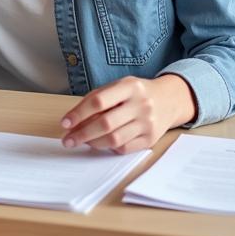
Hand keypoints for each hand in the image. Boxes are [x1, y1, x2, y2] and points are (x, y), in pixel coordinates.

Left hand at [59, 74, 196, 152]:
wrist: (169, 100)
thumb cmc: (136, 93)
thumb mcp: (118, 87)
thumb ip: (97, 99)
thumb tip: (73, 120)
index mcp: (129, 87)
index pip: (98, 101)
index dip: (78, 113)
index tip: (65, 123)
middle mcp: (140, 105)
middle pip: (105, 123)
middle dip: (82, 134)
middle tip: (68, 140)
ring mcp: (147, 123)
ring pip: (114, 139)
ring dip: (92, 143)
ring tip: (81, 142)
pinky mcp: (151, 139)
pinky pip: (124, 148)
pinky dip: (108, 148)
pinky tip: (99, 143)